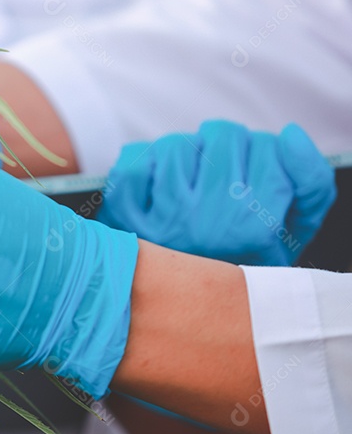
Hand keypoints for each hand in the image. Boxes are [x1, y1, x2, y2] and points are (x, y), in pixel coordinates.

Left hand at [97, 121, 335, 265]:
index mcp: (252, 229)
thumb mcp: (294, 229)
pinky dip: (148, 160)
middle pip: (223, 135)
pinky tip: (160, 183)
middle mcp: (205, 224)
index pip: (268, 149)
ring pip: (179, 142)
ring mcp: (160, 217)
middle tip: (225, 173)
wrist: (188, 299)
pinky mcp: (124, 213)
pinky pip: (136, 157)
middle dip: (228, 146)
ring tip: (194, 180)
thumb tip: (292, 134)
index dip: (265, 152)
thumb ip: (310, 181)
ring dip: (188, 151)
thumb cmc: (244, 255)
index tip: (258, 172)